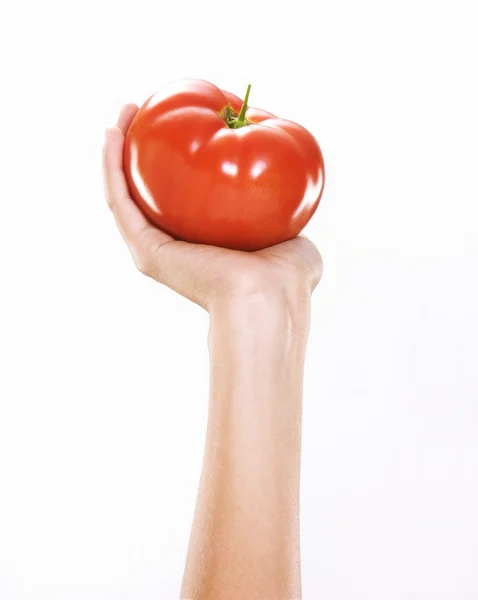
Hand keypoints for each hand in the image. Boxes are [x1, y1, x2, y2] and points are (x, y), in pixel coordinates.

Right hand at [102, 104, 322, 311]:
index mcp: (204, 246)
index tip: (180, 126)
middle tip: (143, 111)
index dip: (175, 163)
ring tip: (125, 111)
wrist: (271, 296)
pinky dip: (112, 166)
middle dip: (142, 150)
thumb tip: (290, 204)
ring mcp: (156, 251)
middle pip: (149, 193)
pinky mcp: (146, 250)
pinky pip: (121, 202)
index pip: (181, 199)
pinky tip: (113, 132)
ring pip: (126, 194)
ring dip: (119, 151)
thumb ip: (285, 218)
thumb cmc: (288, 275)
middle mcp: (175, 248)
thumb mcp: (293, 238)